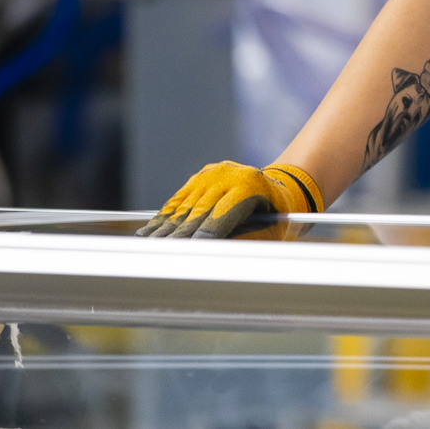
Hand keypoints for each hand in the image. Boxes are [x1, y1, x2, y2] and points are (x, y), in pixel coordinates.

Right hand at [137, 161, 323, 239]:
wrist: (280, 188)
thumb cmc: (278, 217)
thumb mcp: (271, 231)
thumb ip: (244, 242)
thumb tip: (216, 256)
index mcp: (250, 186)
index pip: (220, 216)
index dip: (203, 235)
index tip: (187, 253)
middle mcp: (229, 175)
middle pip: (198, 212)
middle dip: (178, 236)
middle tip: (159, 256)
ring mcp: (213, 173)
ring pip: (184, 206)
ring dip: (165, 228)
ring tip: (148, 247)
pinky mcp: (200, 176)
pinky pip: (179, 199)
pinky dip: (164, 217)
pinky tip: (150, 232)